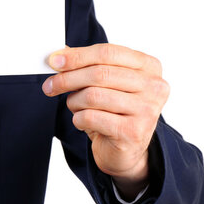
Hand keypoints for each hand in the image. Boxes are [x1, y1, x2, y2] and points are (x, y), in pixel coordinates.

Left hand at [42, 44, 169, 198]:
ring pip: (92, 96)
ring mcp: (146, 110)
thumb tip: (59, 54)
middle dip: (67, 79)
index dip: (77, 56)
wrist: (126, 151)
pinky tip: (83, 122)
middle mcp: (153, 86)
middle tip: (50, 86)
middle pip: (98, 73)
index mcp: (149, 67)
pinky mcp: (132, 132)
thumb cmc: (114, 112)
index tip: (54, 61)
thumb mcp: (105, 84)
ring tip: (76, 108)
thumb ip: (87, 65)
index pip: (108, 52)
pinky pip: (90, 117)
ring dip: (74, 102)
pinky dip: (78, 119)